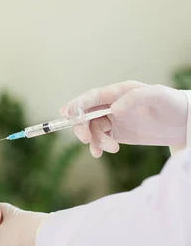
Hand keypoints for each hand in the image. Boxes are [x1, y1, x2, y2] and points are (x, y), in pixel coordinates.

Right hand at [61, 81, 187, 157]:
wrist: (181, 122)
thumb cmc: (170, 103)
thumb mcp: (155, 96)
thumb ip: (133, 98)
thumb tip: (112, 110)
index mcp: (117, 92)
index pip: (91, 97)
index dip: (76, 104)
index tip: (66, 114)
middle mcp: (111, 104)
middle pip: (86, 114)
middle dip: (82, 126)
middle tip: (87, 139)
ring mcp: (113, 119)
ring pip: (92, 129)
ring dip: (96, 140)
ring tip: (112, 148)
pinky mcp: (117, 133)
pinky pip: (99, 139)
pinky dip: (97, 146)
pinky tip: (100, 153)